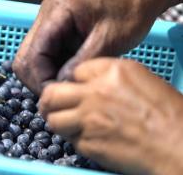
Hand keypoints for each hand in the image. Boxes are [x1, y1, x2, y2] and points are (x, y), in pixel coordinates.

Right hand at [13, 0, 179, 93]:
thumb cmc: (130, 12)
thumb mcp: (109, 40)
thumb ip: (82, 63)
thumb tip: (61, 87)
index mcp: (56, 11)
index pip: (33, 53)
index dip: (42, 79)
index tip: (60, 96)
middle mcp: (46, 13)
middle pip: (25, 55)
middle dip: (39, 79)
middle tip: (61, 96)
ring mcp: (49, 19)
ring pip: (32, 56)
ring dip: (45, 74)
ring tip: (68, 88)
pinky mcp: (56, 26)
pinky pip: (46, 52)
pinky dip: (54, 67)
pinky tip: (71, 76)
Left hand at [39, 58, 182, 174]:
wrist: (179, 146)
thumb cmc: (170, 115)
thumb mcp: (142, 79)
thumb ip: (110, 77)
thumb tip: (89, 82)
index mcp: (112, 71)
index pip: (74, 71)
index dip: (73, 82)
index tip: (74, 89)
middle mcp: (95, 92)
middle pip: (51, 93)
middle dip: (49, 101)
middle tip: (52, 107)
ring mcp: (88, 119)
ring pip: (53, 119)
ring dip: (58, 122)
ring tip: (67, 125)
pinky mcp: (88, 143)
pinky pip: (71, 140)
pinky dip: (76, 141)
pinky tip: (89, 139)